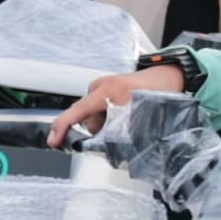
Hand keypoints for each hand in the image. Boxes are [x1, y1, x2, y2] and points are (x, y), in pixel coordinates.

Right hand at [47, 65, 186, 146]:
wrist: (166, 76)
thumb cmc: (159, 91)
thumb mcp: (143, 112)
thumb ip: (123, 127)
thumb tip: (106, 142)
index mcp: (109, 89)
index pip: (79, 110)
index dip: (63, 126)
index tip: (54, 140)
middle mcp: (101, 85)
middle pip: (85, 117)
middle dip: (97, 131)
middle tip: (118, 133)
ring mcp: (101, 86)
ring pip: (93, 116)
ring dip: (104, 126)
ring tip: (126, 121)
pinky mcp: (103, 90)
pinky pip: (98, 111)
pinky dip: (106, 119)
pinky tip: (121, 117)